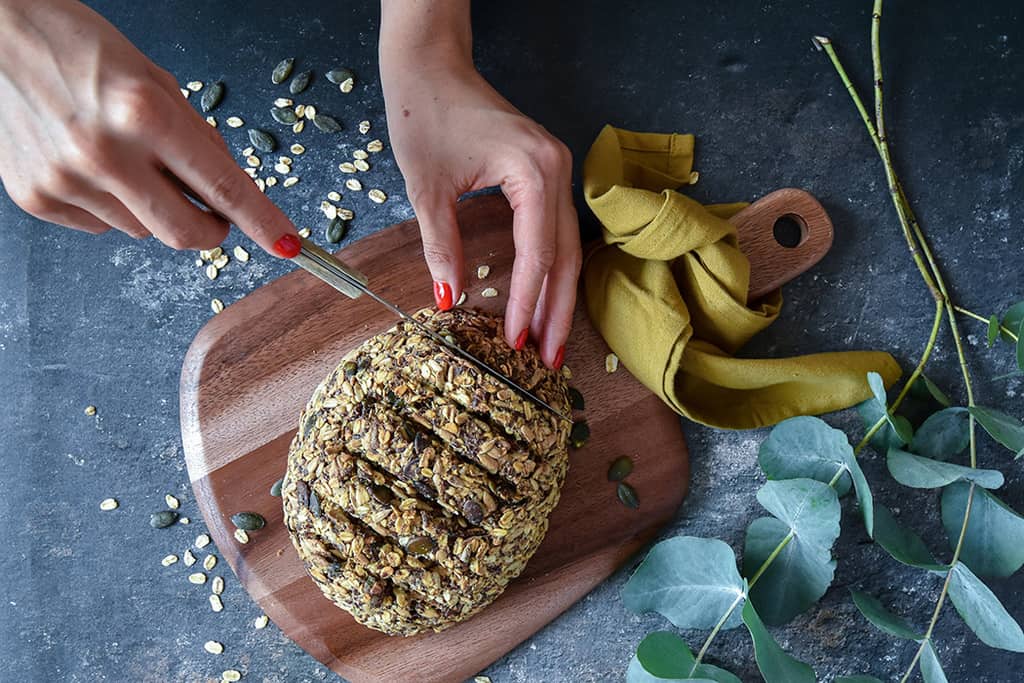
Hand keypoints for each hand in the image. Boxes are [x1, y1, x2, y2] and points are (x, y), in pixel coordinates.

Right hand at [0, 0, 299, 256]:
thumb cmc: (77, 46)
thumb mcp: (154, 79)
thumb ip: (195, 137)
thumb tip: (226, 191)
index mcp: (146, 113)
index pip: (224, 187)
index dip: (262, 222)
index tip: (287, 244)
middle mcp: (106, 152)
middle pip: (185, 233)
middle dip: (210, 230)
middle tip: (212, 214)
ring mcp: (67, 180)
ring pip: (142, 230)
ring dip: (150, 207)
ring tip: (122, 157)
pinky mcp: (37, 198)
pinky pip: (101, 226)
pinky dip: (109, 205)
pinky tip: (87, 164)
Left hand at [380, 1, 580, 368]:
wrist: (430, 63)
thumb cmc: (423, 113)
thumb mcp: (427, 188)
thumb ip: (441, 246)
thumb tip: (449, 301)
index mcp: (534, 171)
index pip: (537, 254)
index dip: (526, 303)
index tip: (515, 344)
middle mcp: (558, 170)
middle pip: (565, 256)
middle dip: (556, 312)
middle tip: (550, 361)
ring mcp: (558, 170)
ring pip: (566, 247)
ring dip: (557, 296)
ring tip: (548, 342)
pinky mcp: (546, 173)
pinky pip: (555, 230)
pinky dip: (549, 269)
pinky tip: (540, 300)